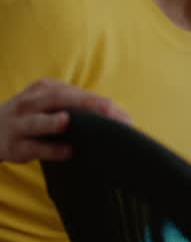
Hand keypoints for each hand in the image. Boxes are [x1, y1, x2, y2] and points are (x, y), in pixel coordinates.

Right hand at [0, 79, 130, 162]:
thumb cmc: (35, 119)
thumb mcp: (53, 107)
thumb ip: (82, 109)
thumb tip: (124, 118)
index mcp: (44, 90)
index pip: (73, 92)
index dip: (97, 101)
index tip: (121, 113)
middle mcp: (30, 103)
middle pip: (57, 99)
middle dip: (84, 103)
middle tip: (109, 110)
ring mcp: (19, 124)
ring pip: (36, 121)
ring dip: (53, 122)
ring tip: (69, 121)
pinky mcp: (15, 145)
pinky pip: (33, 147)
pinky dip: (50, 149)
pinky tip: (68, 151)